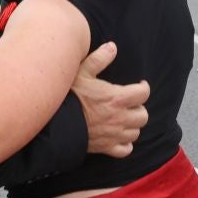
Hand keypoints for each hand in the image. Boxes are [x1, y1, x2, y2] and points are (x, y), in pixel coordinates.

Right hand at [73, 42, 149, 158]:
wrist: (54, 124)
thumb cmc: (68, 97)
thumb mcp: (81, 72)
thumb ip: (99, 59)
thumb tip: (112, 47)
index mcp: (116, 98)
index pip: (143, 94)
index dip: (144, 88)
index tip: (139, 85)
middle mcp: (119, 118)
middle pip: (143, 115)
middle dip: (139, 108)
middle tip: (130, 104)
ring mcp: (114, 135)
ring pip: (136, 132)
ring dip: (133, 125)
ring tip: (124, 119)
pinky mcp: (106, 147)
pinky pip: (125, 150)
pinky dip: (126, 144)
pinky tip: (119, 137)